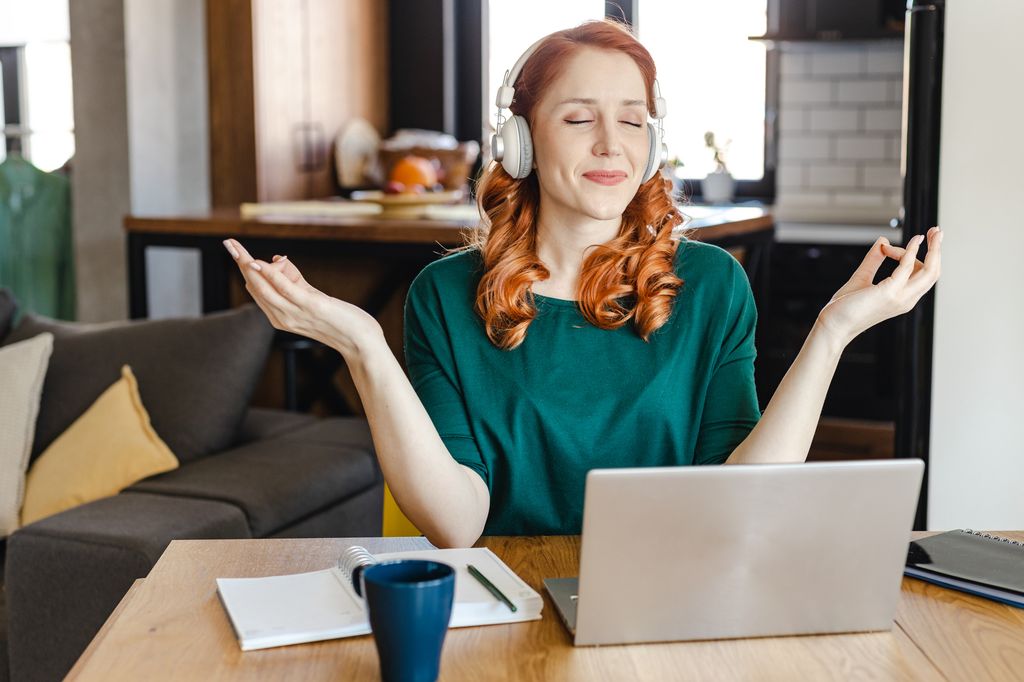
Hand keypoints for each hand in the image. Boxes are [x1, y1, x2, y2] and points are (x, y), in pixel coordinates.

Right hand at [222, 238, 383, 357]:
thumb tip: (278, 259)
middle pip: (255, 286)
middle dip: (240, 263)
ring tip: (236, 248)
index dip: (245, 268)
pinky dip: (270, 275)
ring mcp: (294, 313)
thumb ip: (295, 281)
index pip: (256, 289)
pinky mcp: (309, 306)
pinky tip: (260, 263)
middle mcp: (282, 317)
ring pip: (264, 287)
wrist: (361, 342)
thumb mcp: (312, 298)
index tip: (234, 249)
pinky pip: (284, 289)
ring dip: (248, 265)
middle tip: (229, 242)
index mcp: (280, 317)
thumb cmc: (339, 321)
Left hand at [817, 226, 942, 346]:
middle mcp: (906, 299)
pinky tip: (916, 240)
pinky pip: (907, 267)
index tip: (885, 247)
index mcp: (903, 298)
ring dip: (934, 249)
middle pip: (933, 272)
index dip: (908, 254)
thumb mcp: (862, 278)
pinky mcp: (889, 292)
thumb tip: (883, 241)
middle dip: (937, 250)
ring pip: (929, 271)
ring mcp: (900, 297)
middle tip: (937, 230)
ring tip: (935, 232)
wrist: (834, 325)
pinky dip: (912, 251)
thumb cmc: (844, 308)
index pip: (920, 274)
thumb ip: (873, 260)